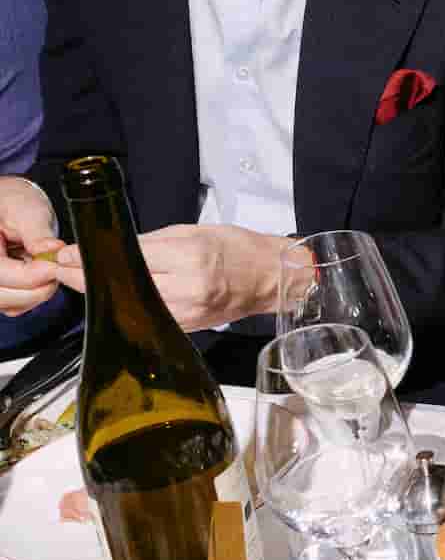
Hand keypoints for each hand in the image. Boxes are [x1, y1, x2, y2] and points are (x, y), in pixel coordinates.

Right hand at [0, 177, 63, 315]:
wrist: (8, 207)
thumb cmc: (11, 204)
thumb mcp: (25, 210)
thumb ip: (37, 233)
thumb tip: (51, 250)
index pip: (0, 273)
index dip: (31, 275)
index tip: (54, 266)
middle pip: (3, 296)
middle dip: (36, 287)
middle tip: (56, 268)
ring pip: (11, 305)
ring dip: (36, 291)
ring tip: (44, 264)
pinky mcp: (0, 291)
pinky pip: (16, 305)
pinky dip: (33, 294)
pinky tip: (37, 272)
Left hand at [55, 223, 286, 329]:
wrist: (269, 277)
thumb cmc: (237, 249)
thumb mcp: (192, 232)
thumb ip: (150, 242)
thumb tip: (111, 247)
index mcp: (189, 256)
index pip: (128, 257)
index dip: (90, 257)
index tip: (65, 254)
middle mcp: (188, 288)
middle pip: (123, 284)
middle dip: (85, 276)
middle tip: (61, 266)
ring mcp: (188, 312)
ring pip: (130, 304)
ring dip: (101, 293)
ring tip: (79, 280)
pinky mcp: (188, 327)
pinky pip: (148, 315)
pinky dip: (126, 306)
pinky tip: (112, 297)